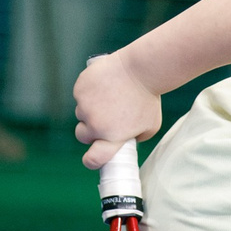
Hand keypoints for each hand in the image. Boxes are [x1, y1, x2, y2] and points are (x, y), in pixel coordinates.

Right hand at [73, 51, 161, 167]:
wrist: (141, 69)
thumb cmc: (150, 97)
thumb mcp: (150, 126)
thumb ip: (136, 137)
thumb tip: (126, 140)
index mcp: (112, 137)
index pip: (93, 159)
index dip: (91, 161)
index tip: (91, 159)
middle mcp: (96, 125)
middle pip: (82, 135)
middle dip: (90, 130)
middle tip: (104, 118)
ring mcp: (85, 107)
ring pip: (81, 113)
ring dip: (90, 109)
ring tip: (109, 96)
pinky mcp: (80, 90)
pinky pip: (80, 95)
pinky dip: (88, 92)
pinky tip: (103, 85)